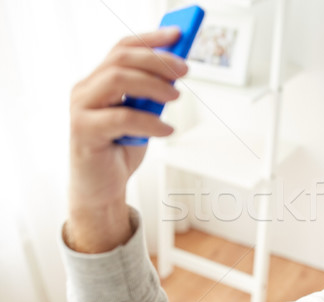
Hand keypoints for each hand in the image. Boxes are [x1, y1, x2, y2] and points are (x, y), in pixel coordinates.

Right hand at [67, 28, 188, 252]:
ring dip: (153, 85)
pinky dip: (149, 122)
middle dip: (157, 60)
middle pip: (121, 59)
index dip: (151, 38)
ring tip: (176, 98)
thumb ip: (152, 95)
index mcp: (98, 82)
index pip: (122, 48)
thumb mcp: (142, 116)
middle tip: (184, 70)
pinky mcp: (84, 132)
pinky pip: (121, 118)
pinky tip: (166, 130)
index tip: (179, 34)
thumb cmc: (120, 150)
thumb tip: (176, 71)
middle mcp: (85, 90)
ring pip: (117, 80)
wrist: (101, 188)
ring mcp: (81, 110)